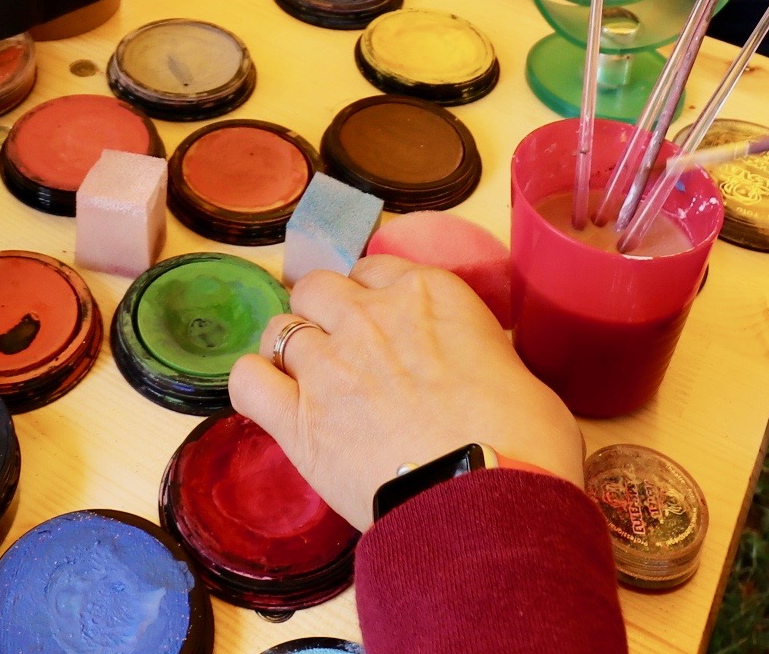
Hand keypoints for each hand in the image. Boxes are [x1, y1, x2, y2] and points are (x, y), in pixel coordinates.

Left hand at [229, 255, 582, 527]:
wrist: (486, 499)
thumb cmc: (523, 440)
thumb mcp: (517, 373)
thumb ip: (479, 355)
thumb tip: (476, 373)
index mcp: (429, 294)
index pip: (374, 269)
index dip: (372, 299)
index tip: (382, 327)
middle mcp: (368, 315)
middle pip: (317, 288)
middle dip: (323, 314)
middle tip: (341, 354)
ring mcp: (327, 364)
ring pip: (279, 329)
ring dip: (290, 352)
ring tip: (307, 384)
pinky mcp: (296, 418)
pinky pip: (246, 380)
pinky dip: (254, 386)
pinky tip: (271, 404)